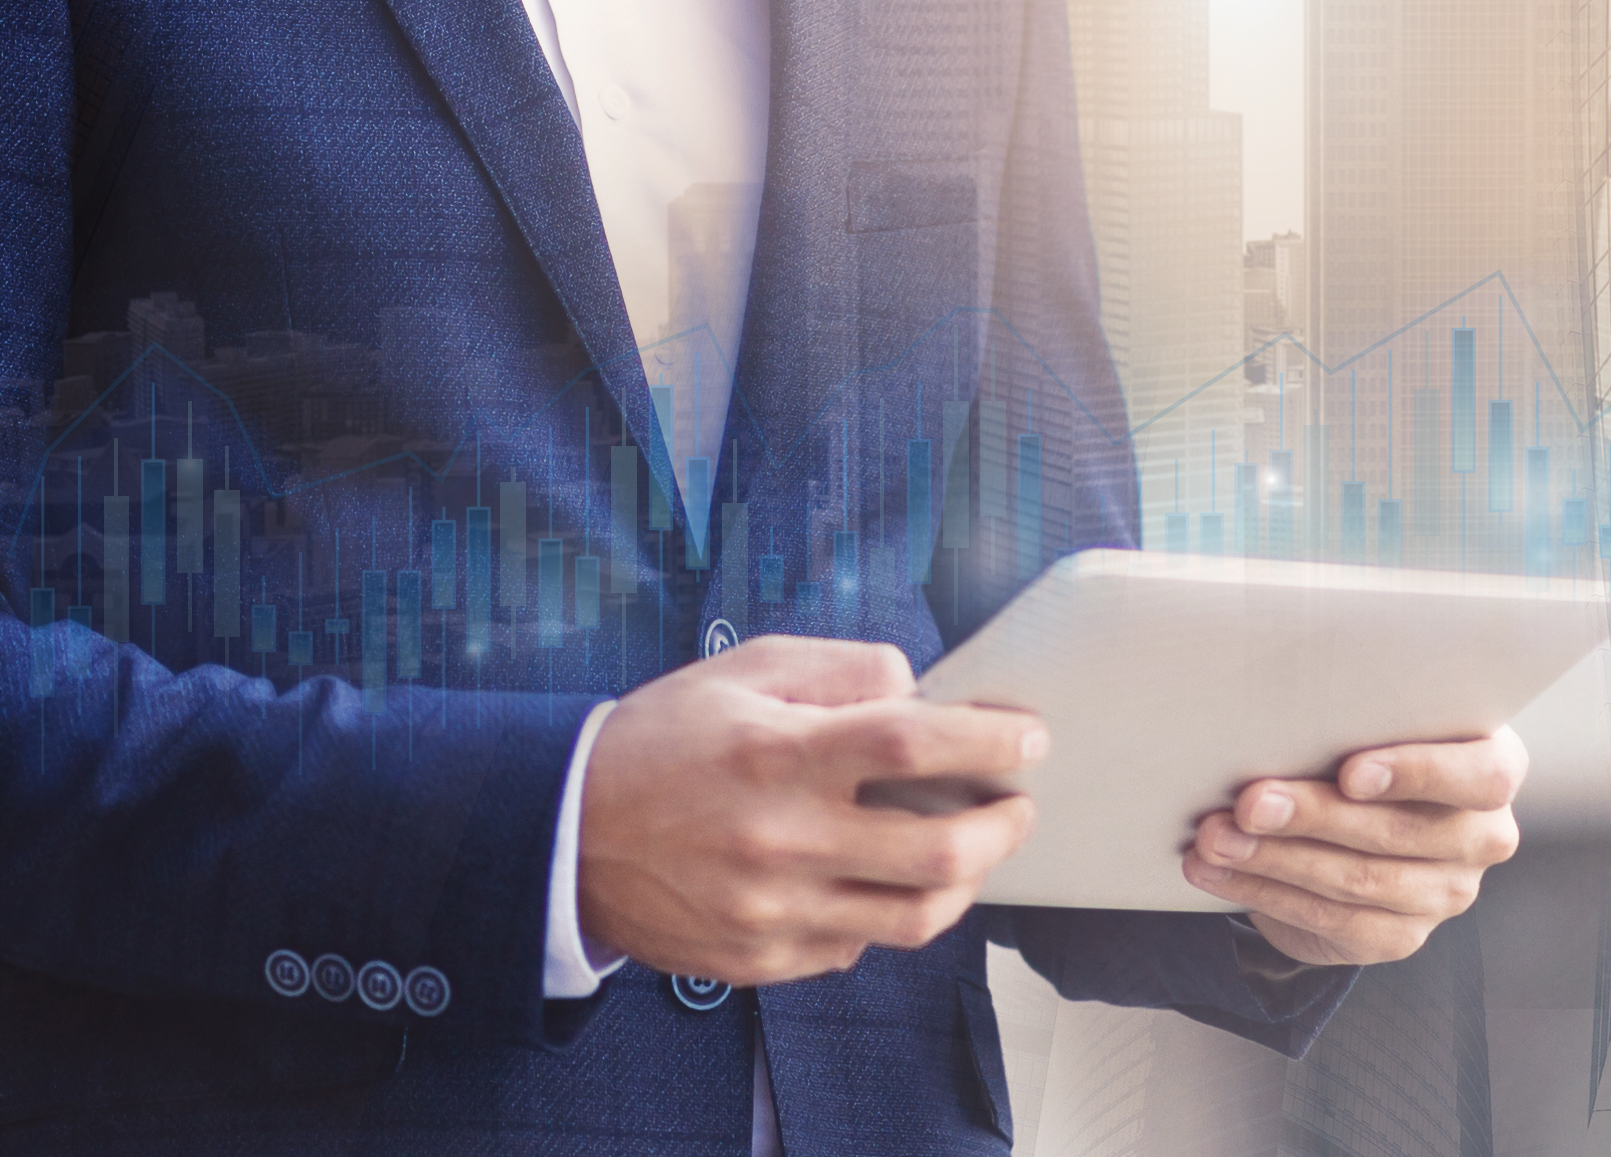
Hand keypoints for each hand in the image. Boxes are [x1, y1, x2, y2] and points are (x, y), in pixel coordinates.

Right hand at [577, 637, 1044, 985]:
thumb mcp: (746, 671)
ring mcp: (773, 911)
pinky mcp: (761, 959)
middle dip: (1003, 827)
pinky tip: (883, 879)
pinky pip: (857, 947)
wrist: (564, 833)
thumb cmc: (664, 740)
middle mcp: (782, 840)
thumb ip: (843, 669)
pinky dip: (885, 912)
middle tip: (1017, 805)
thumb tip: (921, 691)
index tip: (1028, 739)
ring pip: (913, 917)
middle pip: (938, 850)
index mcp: (779, 755)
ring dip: (965, 882)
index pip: (914, 742)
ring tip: (974, 849)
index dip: (987, 740)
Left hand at [1180, 728, 1525, 965]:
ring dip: (1276, 858)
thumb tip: (1277, 720)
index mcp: (1495, 768)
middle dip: (1313, 815)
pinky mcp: (1402, 936)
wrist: (1356, 830)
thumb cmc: (1365, 752)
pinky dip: (1265, 892)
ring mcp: (1448, 893)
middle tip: (1249, 802)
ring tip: (1216, 837)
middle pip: (1400, 830)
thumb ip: (1354, 721)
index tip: (1350, 772)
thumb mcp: (1374, 727)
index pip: (1482, 775)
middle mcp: (1484, 835)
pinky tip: (1220, 872)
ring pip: (1359, 880)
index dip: (1418, 773)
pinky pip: (1331, 920)